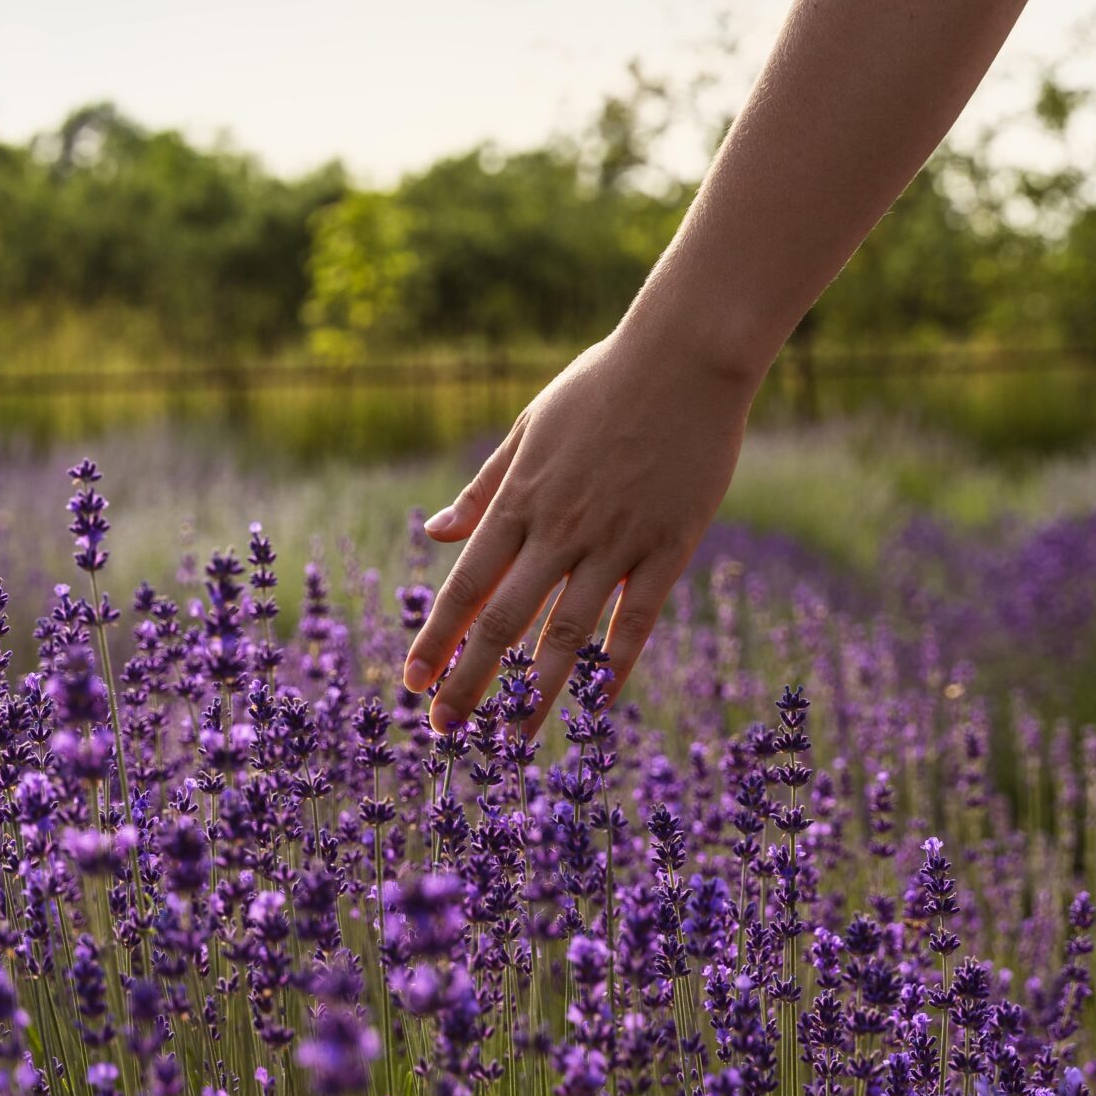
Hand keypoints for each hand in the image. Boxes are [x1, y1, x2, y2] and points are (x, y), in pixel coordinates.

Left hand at [402, 325, 754, 734]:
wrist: (685, 357)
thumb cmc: (602, 385)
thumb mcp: (529, 427)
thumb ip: (484, 489)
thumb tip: (434, 533)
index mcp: (520, 499)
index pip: (466, 586)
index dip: (435, 639)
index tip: (410, 682)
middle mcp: (560, 528)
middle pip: (505, 622)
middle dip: (469, 681)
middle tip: (444, 729)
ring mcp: (616, 540)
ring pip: (568, 634)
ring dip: (537, 692)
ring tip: (514, 738)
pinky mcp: (670, 544)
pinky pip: (639, 619)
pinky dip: (618, 665)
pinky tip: (600, 704)